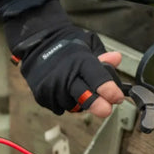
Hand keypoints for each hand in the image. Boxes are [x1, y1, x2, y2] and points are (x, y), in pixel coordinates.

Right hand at [3, 0, 124, 116]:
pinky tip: (64, 90)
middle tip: (105, 110)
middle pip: (84, 96)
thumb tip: (116, 59)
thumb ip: (102, 56)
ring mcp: (52, 86)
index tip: (117, 97)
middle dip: (95, 104)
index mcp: (80, 60)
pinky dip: (65, 102)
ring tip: (77, 88)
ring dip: (80, 102)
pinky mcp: (42, 95)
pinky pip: (60, 107)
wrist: (36, 45)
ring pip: (73, 105)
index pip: (96, 76)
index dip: (108, 89)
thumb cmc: (65, 45)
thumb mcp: (86, 43)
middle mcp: (65, 74)